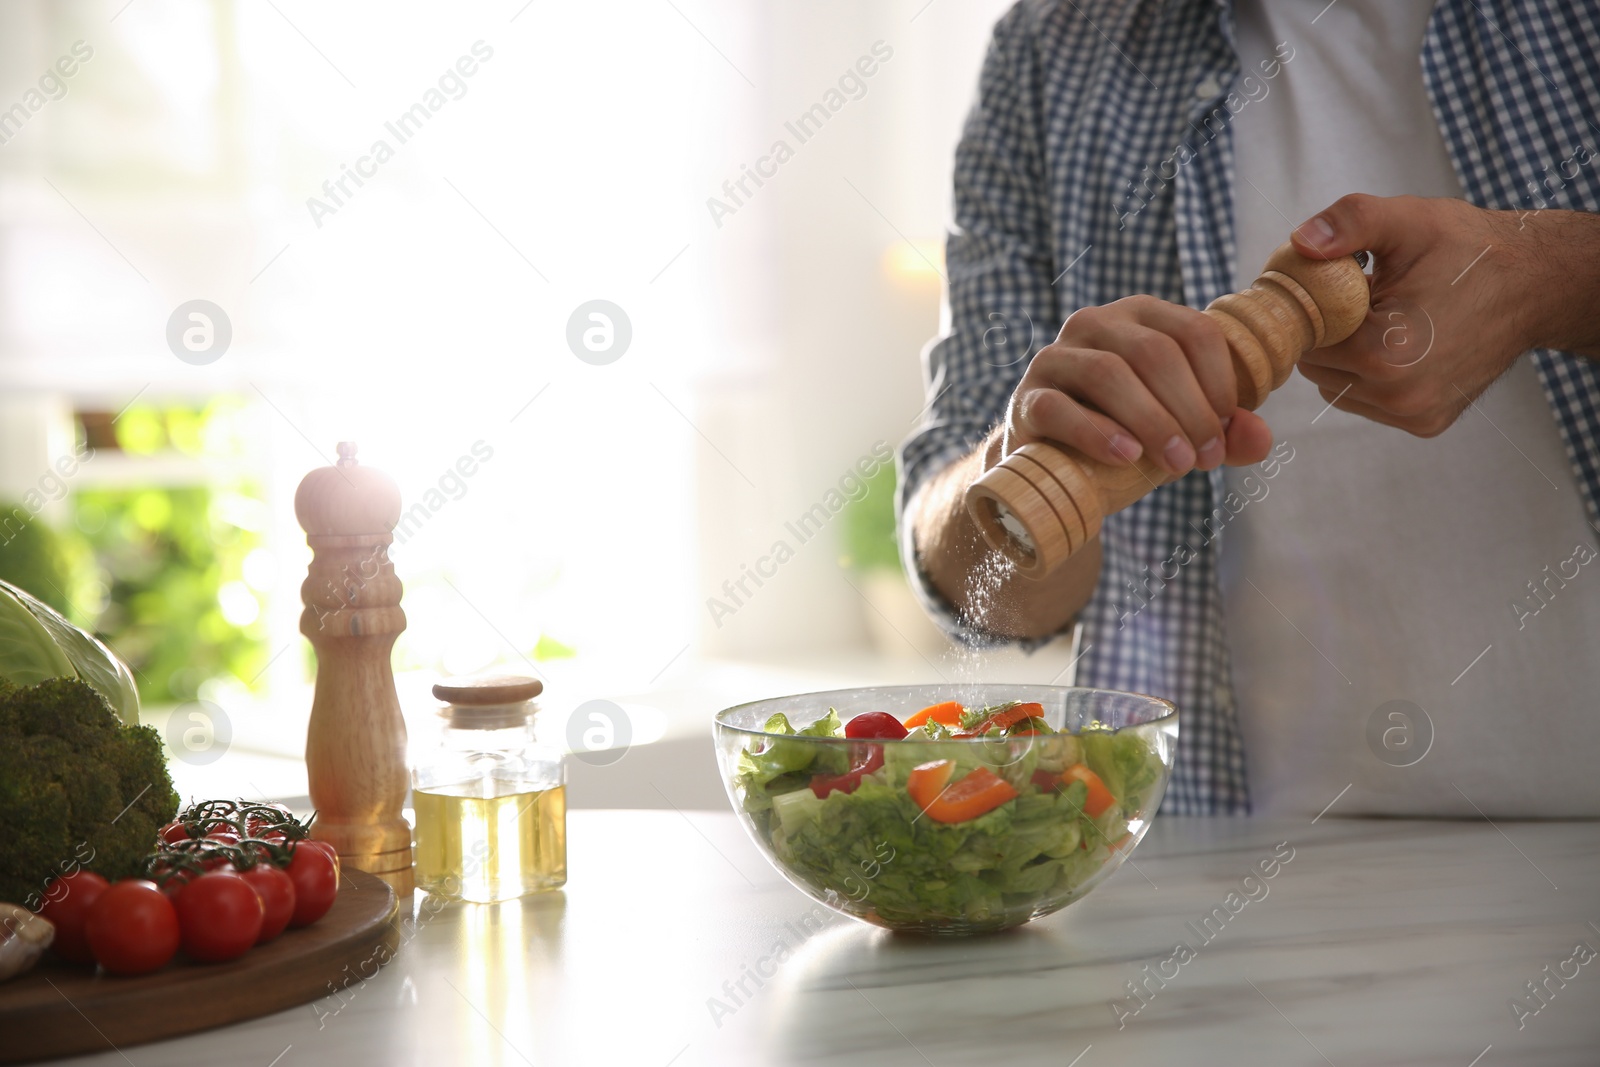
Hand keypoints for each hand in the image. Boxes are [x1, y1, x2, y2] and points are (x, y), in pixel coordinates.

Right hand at [1000, 295, 1271, 475]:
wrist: (1056, 466)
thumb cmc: (1127, 434)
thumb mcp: (1180, 429)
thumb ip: (1223, 432)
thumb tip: (1261, 439)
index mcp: (1140, 316)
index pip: (1193, 331)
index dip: (1219, 381)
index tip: (1226, 428)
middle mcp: (1096, 323)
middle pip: (1154, 353)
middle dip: (1190, 409)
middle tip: (1206, 459)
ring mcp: (1056, 357)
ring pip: (1108, 373)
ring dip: (1152, 422)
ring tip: (1176, 466)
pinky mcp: (1028, 398)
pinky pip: (1058, 407)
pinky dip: (1096, 432)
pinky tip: (1127, 456)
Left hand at [1291, 194, 1542, 436]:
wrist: (1533, 284)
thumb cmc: (1469, 250)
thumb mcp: (1407, 221)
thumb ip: (1349, 223)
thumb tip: (1299, 243)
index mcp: (1385, 352)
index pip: (1305, 340)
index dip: (1312, 309)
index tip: (1336, 284)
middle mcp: (1399, 395)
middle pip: (1316, 368)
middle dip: (1328, 334)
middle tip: (1362, 300)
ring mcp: (1414, 414)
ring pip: (1336, 389)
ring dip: (1345, 358)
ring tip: (1383, 320)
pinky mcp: (1426, 424)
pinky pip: (1367, 402)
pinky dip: (1368, 377)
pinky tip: (1398, 345)